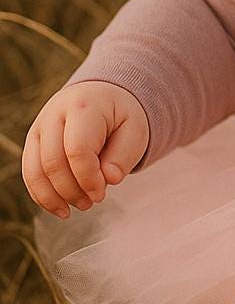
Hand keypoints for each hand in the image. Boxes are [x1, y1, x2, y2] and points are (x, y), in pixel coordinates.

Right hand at [22, 81, 149, 218]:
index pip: (78, 149)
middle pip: (53, 162)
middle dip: (72, 190)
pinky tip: (60, 207)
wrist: (103, 96)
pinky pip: (29, 173)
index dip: (88, 178)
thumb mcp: (135, 130)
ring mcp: (39, 127)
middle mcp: (55, 114)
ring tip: (80, 206)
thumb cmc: (120, 115)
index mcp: (84, 106)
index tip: (101, 194)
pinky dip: (42, 195)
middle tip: (92, 202)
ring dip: (55, 197)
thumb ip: (124, 156)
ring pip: (35, 171)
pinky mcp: (32, 141)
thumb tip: (109, 180)